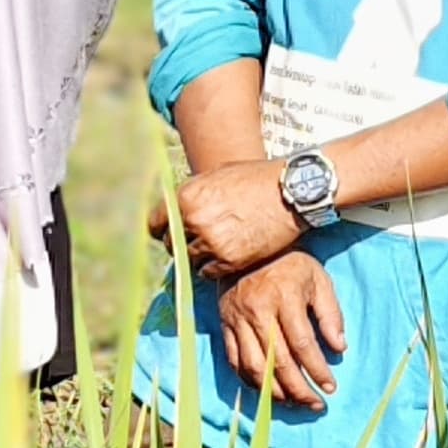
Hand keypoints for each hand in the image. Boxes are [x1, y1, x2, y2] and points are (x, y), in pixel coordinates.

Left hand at [148, 156, 306, 279]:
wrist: (291, 192)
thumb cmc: (257, 179)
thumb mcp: (218, 176)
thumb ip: (195, 194)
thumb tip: (178, 209)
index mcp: (187, 196)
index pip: (157, 223)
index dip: (161, 230)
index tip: (166, 235)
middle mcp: (194, 220)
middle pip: (172, 243)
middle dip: (181, 243)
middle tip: (198, 242)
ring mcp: (211, 241)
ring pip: (190, 259)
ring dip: (199, 257)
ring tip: (216, 248)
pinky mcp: (229, 260)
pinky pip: (209, 272)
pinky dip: (214, 267)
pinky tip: (226, 256)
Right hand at [217, 251, 344, 407]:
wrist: (249, 249)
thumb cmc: (290, 265)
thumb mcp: (318, 280)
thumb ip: (330, 314)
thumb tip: (339, 348)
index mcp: (284, 298)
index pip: (302, 344)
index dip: (317, 370)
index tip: (330, 387)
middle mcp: (258, 312)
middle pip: (278, 362)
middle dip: (299, 389)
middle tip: (315, 404)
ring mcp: (238, 320)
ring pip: (254, 366)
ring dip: (274, 392)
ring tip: (293, 404)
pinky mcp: (225, 326)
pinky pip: (235, 361)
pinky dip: (249, 381)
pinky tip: (266, 391)